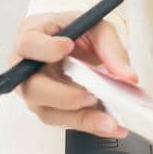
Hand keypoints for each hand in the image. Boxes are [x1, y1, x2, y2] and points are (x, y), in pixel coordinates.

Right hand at [9, 11, 137, 136]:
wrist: (74, 45)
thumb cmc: (76, 33)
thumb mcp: (96, 27)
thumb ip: (110, 47)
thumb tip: (126, 76)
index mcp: (31, 37)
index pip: (29, 44)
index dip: (46, 48)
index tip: (68, 46)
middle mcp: (25, 69)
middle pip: (34, 88)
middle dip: (65, 95)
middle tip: (92, 96)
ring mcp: (35, 92)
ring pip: (49, 112)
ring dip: (81, 118)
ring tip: (109, 122)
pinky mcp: (49, 109)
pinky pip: (66, 121)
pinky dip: (89, 124)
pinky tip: (111, 126)